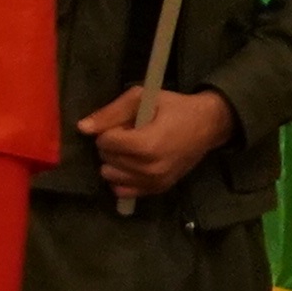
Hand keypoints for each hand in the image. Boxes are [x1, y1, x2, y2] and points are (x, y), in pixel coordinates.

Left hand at [79, 83, 233, 201]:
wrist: (208, 126)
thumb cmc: (175, 108)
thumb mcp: (143, 98)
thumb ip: (111, 112)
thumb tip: (83, 128)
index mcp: (147, 144)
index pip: (105, 142)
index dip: (110, 129)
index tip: (126, 123)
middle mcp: (151, 168)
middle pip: (107, 158)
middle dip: (112, 145)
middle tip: (132, 134)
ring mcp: (155, 182)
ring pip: (111, 176)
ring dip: (115, 161)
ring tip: (134, 149)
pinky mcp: (159, 190)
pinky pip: (123, 192)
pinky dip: (122, 178)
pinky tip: (133, 165)